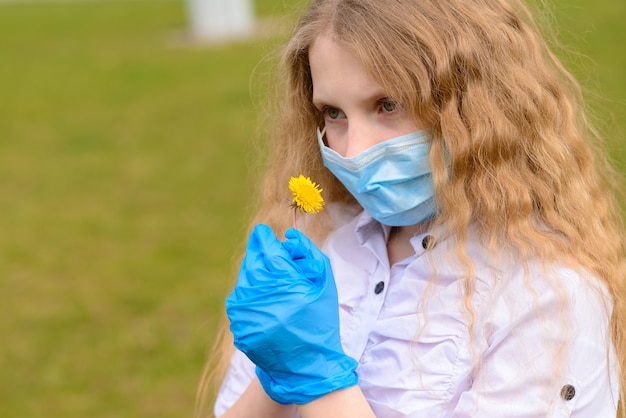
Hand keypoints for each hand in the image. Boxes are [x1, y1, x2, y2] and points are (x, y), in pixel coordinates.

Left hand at [226, 224, 357, 404]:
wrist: (307, 365)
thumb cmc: (320, 320)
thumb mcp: (324, 283)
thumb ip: (307, 253)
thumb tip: (288, 234)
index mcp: (283, 282)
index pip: (266, 248)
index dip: (264, 237)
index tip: (263, 232)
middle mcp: (260, 294)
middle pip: (252, 261)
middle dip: (261, 256)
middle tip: (273, 261)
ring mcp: (245, 312)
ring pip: (244, 279)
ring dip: (256, 276)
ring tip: (275, 289)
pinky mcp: (238, 324)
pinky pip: (240, 299)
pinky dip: (251, 296)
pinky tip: (268, 306)